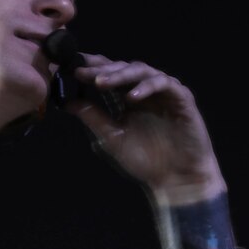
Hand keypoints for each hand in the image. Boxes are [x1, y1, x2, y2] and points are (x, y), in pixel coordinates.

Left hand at [69, 55, 225, 205]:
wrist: (177, 180)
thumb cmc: (146, 161)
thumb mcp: (112, 138)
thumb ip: (93, 118)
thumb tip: (67, 102)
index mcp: (128, 97)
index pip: (109, 74)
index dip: (91, 68)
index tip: (69, 69)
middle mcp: (145, 90)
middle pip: (123, 68)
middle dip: (102, 69)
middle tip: (82, 72)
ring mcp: (165, 92)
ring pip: (142, 71)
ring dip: (121, 75)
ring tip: (101, 82)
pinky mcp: (182, 98)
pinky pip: (165, 84)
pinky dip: (147, 88)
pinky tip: (131, 97)